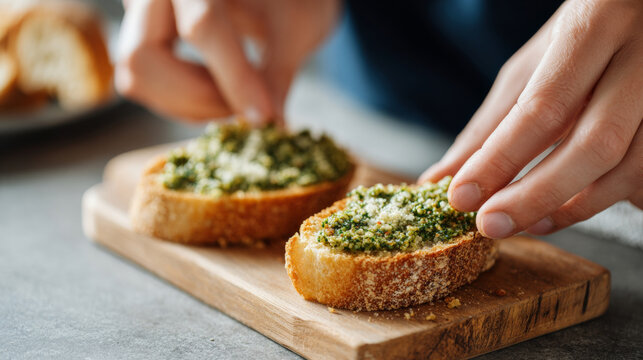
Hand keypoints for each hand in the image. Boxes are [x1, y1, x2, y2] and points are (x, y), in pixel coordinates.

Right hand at [115, 0, 339, 123]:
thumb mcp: (295, 25)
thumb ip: (278, 74)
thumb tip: (271, 124)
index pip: (204, 25)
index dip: (234, 77)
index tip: (263, 116)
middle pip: (142, 57)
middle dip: (197, 97)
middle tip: (247, 110)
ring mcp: (141, 14)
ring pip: (136, 76)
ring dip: (188, 104)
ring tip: (235, 101)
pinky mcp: (142, 37)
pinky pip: (144, 81)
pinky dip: (183, 100)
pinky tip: (220, 93)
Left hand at [420, 0, 642, 238]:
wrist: (640, 14)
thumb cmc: (579, 39)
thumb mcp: (530, 68)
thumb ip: (490, 126)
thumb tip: (442, 179)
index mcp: (596, 25)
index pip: (544, 106)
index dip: (500, 159)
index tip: (461, 196)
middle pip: (595, 144)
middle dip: (537, 195)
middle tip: (491, 224)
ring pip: (632, 167)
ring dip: (576, 207)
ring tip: (531, 223)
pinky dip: (611, 197)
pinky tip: (574, 205)